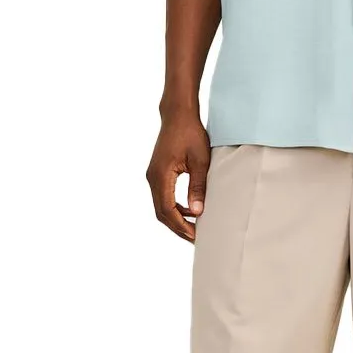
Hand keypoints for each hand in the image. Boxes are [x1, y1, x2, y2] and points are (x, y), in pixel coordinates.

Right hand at [145, 114, 210, 241]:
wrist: (178, 114)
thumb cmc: (190, 133)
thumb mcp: (200, 160)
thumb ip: (198, 186)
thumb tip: (197, 212)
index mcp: (161, 176)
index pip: (168, 211)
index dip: (182, 226)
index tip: (197, 236)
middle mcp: (153, 178)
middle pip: (162, 213)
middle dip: (178, 227)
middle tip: (196, 238)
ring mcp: (153, 176)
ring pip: (161, 206)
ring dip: (176, 218)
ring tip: (195, 227)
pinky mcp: (157, 173)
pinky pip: (163, 196)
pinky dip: (174, 207)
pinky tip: (189, 209)